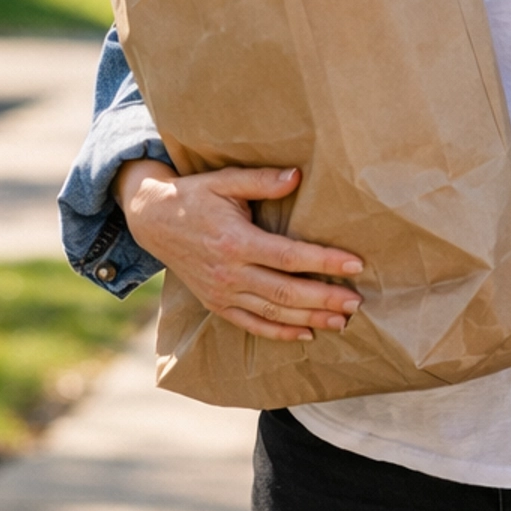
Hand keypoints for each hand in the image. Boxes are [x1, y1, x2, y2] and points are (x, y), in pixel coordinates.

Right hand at [115, 160, 362, 342]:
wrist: (152, 222)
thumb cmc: (195, 196)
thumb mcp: (224, 180)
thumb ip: (261, 180)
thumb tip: (297, 176)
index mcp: (235, 241)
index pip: (288, 256)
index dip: (323, 261)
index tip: (355, 264)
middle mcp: (229, 272)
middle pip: (285, 290)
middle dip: (324, 298)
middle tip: (357, 302)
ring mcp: (222, 292)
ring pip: (272, 312)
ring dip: (309, 318)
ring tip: (342, 320)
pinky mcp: (216, 304)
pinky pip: (251, 325)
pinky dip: (279, 332)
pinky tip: (307, 334)